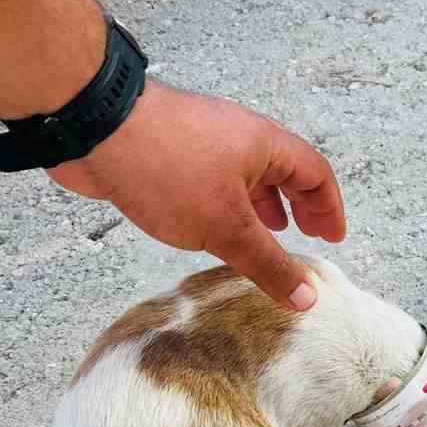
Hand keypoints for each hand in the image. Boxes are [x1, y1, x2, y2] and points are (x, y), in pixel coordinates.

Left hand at [52, 79, 345, 308]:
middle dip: (298, 204)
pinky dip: (225, 202)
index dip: (328, 207)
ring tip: (265, 233)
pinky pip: (212, 178)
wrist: (96, 130)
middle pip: (284, 169)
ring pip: (245, 174)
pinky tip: (211, 224)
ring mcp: (203, 140)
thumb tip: (306, 296)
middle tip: (306, 235)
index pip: (315, 173)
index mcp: (265, 144)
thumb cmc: (167, 168)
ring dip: (260, 204)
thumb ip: (268, 264)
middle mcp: (239, 136)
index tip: (331, 237)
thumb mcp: (227, 228)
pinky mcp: (171, 150)